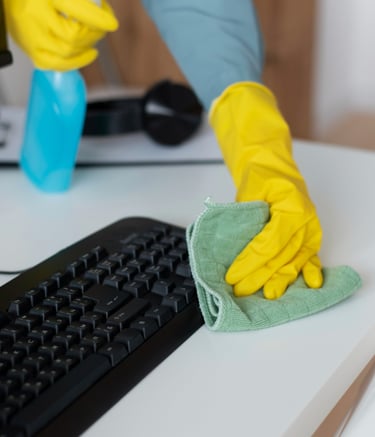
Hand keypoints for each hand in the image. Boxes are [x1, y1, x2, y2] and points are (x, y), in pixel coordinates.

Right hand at [4, 0, 117, 70]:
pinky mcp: (30, 50)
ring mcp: (31, 37)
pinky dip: (74, 61)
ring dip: (87, 46)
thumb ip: (80, 2)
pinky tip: (87, 54)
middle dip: (94, 33)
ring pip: (67, 52)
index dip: (98, 19)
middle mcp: (33, 18)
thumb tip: (99, 8)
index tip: (111, 23)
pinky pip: (55, 64)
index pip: (76, 9)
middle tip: (102, 26)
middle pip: (73, 35)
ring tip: (95, 37)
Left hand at [209, 82, 322, 298]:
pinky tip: (313, 284)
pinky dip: (311, 271)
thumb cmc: (262, 177)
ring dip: (281, 279)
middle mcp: (306, 221)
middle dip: (259, 276)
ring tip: (268, 295)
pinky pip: (312, 257)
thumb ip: (245, 219)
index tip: (233, 275)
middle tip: (241, 290)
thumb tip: (233, 251)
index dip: (250, 262)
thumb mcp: (249, 192)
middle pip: (282, 256)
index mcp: (292, 208)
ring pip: (296, 261)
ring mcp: (311, 230)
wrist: (274, 167)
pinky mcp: (310, 236)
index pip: (268, 244)